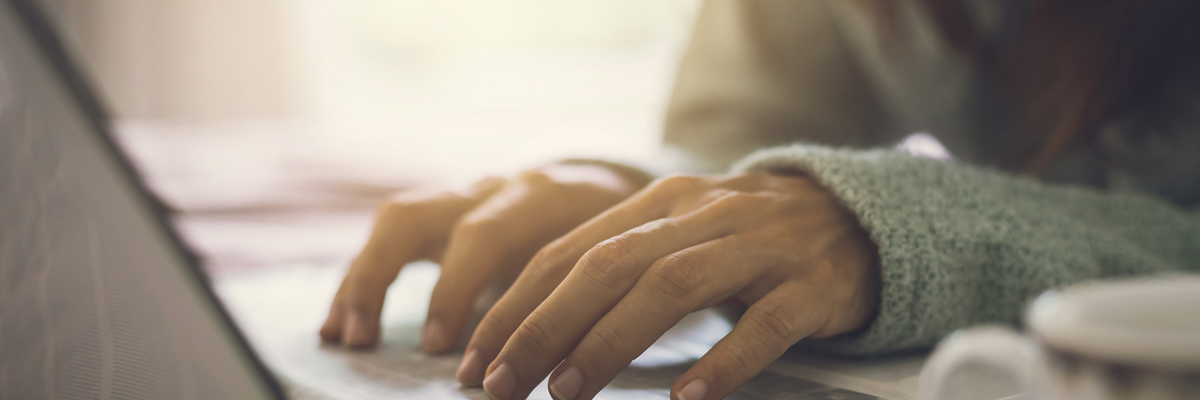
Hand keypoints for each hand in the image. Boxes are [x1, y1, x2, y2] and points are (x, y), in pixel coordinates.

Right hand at [319, 162, 649, 351]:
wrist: (620, 186)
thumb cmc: (619, 238)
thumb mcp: (616, 261)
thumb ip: (586, 298)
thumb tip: (555, 365)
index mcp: (543, 196)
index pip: (485, 233)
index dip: (455, 289)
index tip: (441, 350)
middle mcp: (494, 187)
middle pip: (419, 214)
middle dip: (381, 276)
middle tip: (363, 340)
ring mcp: (466, 192)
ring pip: (399, 218)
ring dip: (362, 278)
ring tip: (342, 335)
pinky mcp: (450, 208)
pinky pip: (394, 235)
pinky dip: (366, 276)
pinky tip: (344, 321)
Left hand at [459, 173, 879, 399]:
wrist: (856, 216)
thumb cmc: (748, 238)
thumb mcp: (679, 233)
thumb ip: (619, 263)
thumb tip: (535, 325)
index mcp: (659, 202)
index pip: (571, 250)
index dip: (517, 305)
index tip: (476, 360)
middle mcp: (702, 214)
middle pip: (608, 265)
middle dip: (544, 326)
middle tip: (502, 384)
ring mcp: (760, 247)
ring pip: (673, 286)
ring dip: (612, 340)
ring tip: (569, 393)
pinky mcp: (811, 286)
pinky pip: (766, 325)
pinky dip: (724, 361)